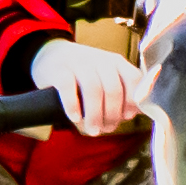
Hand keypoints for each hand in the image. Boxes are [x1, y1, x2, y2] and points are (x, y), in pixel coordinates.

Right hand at [26, 33, 146, 133]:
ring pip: (92, 89)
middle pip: (113, 89)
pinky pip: (68, 87)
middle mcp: (100, 60)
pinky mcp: (59, 69)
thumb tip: (134, 113)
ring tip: (92, 130)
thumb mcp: (106, 77)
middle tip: (106, 128)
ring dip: (94, 115)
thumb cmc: (82, 74)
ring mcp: (78, 62)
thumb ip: (121, 93)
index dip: (132, 101)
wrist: (50, 55)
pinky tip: (75, 118)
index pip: (134, 79)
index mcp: (116, 62)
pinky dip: (73, 105)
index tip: (126, 117)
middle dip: (112, 115)